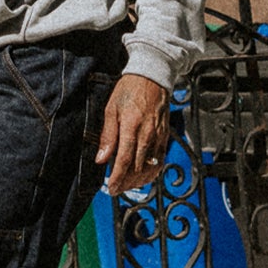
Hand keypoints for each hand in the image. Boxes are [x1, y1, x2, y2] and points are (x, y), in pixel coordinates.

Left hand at [97, 73, 168, 195]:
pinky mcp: (165, 136)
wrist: (152, 76)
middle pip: (138, 168)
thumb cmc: (129, 90)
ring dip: (139, 181)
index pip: (125, 159)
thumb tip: (101, 158)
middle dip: (126, 183)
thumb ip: (108, 135)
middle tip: (116, 190)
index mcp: (132, 125)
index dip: (118, 177)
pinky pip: (160, 160)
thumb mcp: (111, 108)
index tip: (111, 188)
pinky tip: (143, 176)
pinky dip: (152, 173)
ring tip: (127, 186)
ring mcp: (159, 136)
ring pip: (151, 167)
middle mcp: (148, 134)